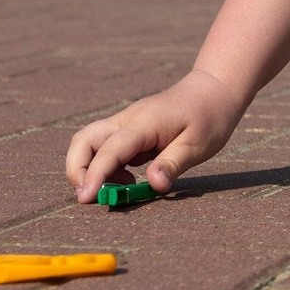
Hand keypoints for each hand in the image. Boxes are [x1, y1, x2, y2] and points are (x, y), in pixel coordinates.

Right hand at [65, 68, 246, 199]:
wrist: (212, 90)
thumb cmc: (208, 117)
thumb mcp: (198, 144)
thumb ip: (172, 164)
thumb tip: (154, 185)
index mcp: (144, 123)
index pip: (110, 149)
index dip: (95, 174)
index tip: (86, 198)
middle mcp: (127, 121)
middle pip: (84, 140)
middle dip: (77, 169)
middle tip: (90, 197)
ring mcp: (125, 123)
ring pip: (89, 142)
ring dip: (88, 168)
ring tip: (115, 189)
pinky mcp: (128, 130)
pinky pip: (104, 147)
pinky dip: (104, 166)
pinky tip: (127, 178)